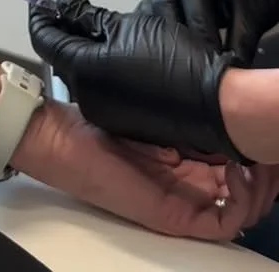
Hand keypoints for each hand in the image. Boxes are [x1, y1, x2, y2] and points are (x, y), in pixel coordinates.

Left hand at [21, 100, 278, 240]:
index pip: (239, 159)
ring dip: (260, 183)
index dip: (258, 146)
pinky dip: (240, 202)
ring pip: (242, 206)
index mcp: (188, 155)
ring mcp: (184, 201)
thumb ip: (186, 109)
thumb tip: (224, 94)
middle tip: (273, 145)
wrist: (59, 138)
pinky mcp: (173, 216)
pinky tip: (239, 172)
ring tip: (258, 157)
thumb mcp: (153, 107)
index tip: (267, 125)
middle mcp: (191, 181)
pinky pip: (222, 222)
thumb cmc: (97, 119)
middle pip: (249, 186)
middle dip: (268, 167)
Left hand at [28, 0, 243, 159]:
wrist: (216, 103)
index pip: (44, 37)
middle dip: (63, 22)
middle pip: (61, 52)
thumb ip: (88, 16)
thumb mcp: (128, 27)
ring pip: (81, 67)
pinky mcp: (121, 118)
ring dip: (83, 42)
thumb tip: (64, 5)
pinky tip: (116, 44)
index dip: (41, 9)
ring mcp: (103, 112)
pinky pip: (100, 84)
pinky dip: (100, 61)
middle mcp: (86, 97)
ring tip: (96, 16)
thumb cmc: (177, 63)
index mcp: (82, 72)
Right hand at [137, 0, 278, 62]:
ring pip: (152, 6)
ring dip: (161, 33)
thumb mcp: (254, 12)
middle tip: (190, 61)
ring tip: (178, 59)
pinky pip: (151, 11)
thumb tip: (228, 72)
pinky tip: (164, 51)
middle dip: (175, 33)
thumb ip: (241, 40)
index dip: (199, 26)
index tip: (211, 54)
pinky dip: (156, 31)